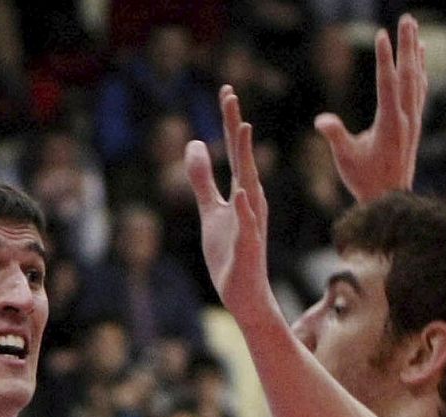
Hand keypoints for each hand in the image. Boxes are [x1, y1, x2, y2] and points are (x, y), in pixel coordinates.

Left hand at [186, 87, 274, 325]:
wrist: (244, 295)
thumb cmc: (231, 253)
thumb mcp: (210, 211)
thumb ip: (203, 179)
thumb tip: (194, 144)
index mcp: (243, 191)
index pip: (236, 151)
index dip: (229, 121)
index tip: (226, 91)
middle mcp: (251, 201)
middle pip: (243, 157)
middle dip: (235, 126)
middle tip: (229, 94)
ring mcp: (251, 223)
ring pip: (250, 184)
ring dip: (246, 157)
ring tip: (243, 128)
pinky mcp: (249, 247)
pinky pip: (248, 225)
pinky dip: (245, 208)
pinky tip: (241, 192)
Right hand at [314, 14, 426, 201]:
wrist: (390, 200)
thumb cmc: (365, 180)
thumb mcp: (346, 159)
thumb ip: (336, 136)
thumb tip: (322, 121)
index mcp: (390, 124)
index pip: (387, 84)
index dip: (384, 58)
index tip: (382, 34)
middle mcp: (406, 118)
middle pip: (408, 74)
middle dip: (407, 45)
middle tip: (406, 18)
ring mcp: (413, 121)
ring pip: (417, 79)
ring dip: (415, 52)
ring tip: (414, 28)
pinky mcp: (414, 124)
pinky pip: (420, 90)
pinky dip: (421, 70)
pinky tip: (421, 57)